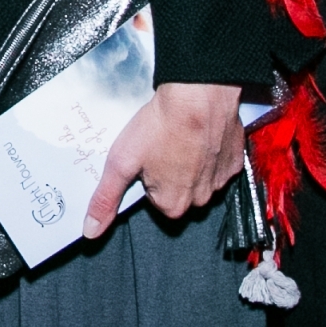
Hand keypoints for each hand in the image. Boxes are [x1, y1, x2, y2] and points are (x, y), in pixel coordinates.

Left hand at [87, 82, 245, 237]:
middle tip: (160, 146)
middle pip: (178, 191)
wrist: (197, 95)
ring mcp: (220, 180)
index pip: (154, 199)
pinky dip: (209, 152)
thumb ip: (106, 199)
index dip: (146, 177)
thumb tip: (91, 231)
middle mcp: (200, 199)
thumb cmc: (160, 127)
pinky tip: (198, 134)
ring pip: (199, 178)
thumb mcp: (120, 163)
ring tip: (177, 138)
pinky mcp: (234, 161)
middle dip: (169, 173)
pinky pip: (218, 163)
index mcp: (172, 205)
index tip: (144, 158)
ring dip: (190, 163)